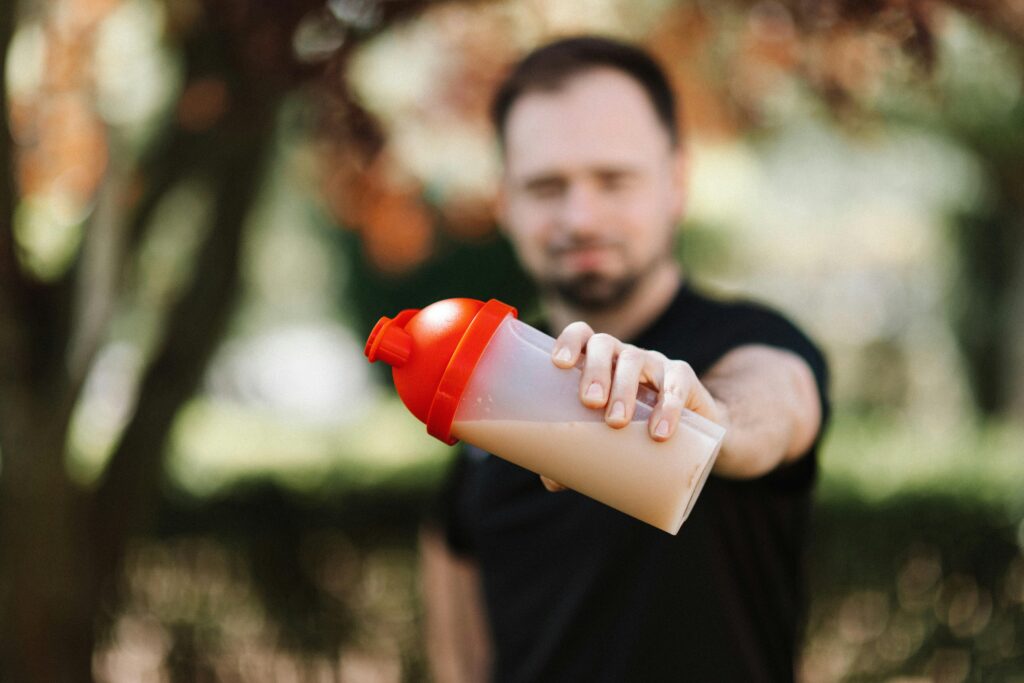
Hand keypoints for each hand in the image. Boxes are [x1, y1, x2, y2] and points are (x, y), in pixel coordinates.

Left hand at [540, 321, 720, 491]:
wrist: (690, 438)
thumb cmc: (633, 431)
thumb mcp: (607, 439)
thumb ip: (578, 455)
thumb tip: (551, 481)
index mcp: (599, 362)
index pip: (582, 335)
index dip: (570, 340)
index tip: (559, 363)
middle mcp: (623, 355)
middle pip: (604, 345)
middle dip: (594, 370)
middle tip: (589, 402)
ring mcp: (654, 363)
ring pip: (635, 360)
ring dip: (623, 388)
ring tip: (616, 422)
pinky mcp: (684, 378)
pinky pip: (677, 383)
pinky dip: (668, 406)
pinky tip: (660, 431)